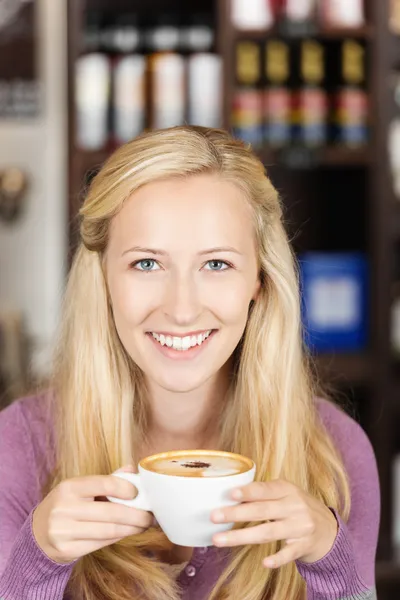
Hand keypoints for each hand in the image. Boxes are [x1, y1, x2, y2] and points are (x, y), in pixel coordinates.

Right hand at [32, 465, 152, 563]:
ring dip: (131, 529)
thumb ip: (106, 480)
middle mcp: (65, 508)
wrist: (38, 534)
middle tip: (150, 516)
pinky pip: (101, 543)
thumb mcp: (80, 489)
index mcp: (69, 487)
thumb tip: (131, 469)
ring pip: (109, 531)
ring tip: (143, 525)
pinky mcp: (68, 549)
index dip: (126, 488)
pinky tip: (127, 533)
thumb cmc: (67, 506)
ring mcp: (64, 530)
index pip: (104, 484)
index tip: (138, 493)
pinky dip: (118, 538)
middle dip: (136, 515)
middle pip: (111, 512)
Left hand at [210, 480, 337, 567]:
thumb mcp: (286, 494)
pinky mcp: (305, 546)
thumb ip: (264, 494)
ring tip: (219, 540)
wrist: (329, 529)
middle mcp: (295, 506)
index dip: (248, 491)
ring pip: (268, 532)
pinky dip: (277, 558)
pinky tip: (265, 562)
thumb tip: (230, 496)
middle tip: (214, 516)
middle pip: (262, 511)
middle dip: (236, 513)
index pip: (266, 489)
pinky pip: (289, 554)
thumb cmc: (297, 508)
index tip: (230, 494)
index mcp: (288, 489)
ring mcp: (301, 527)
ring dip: (242, 536)